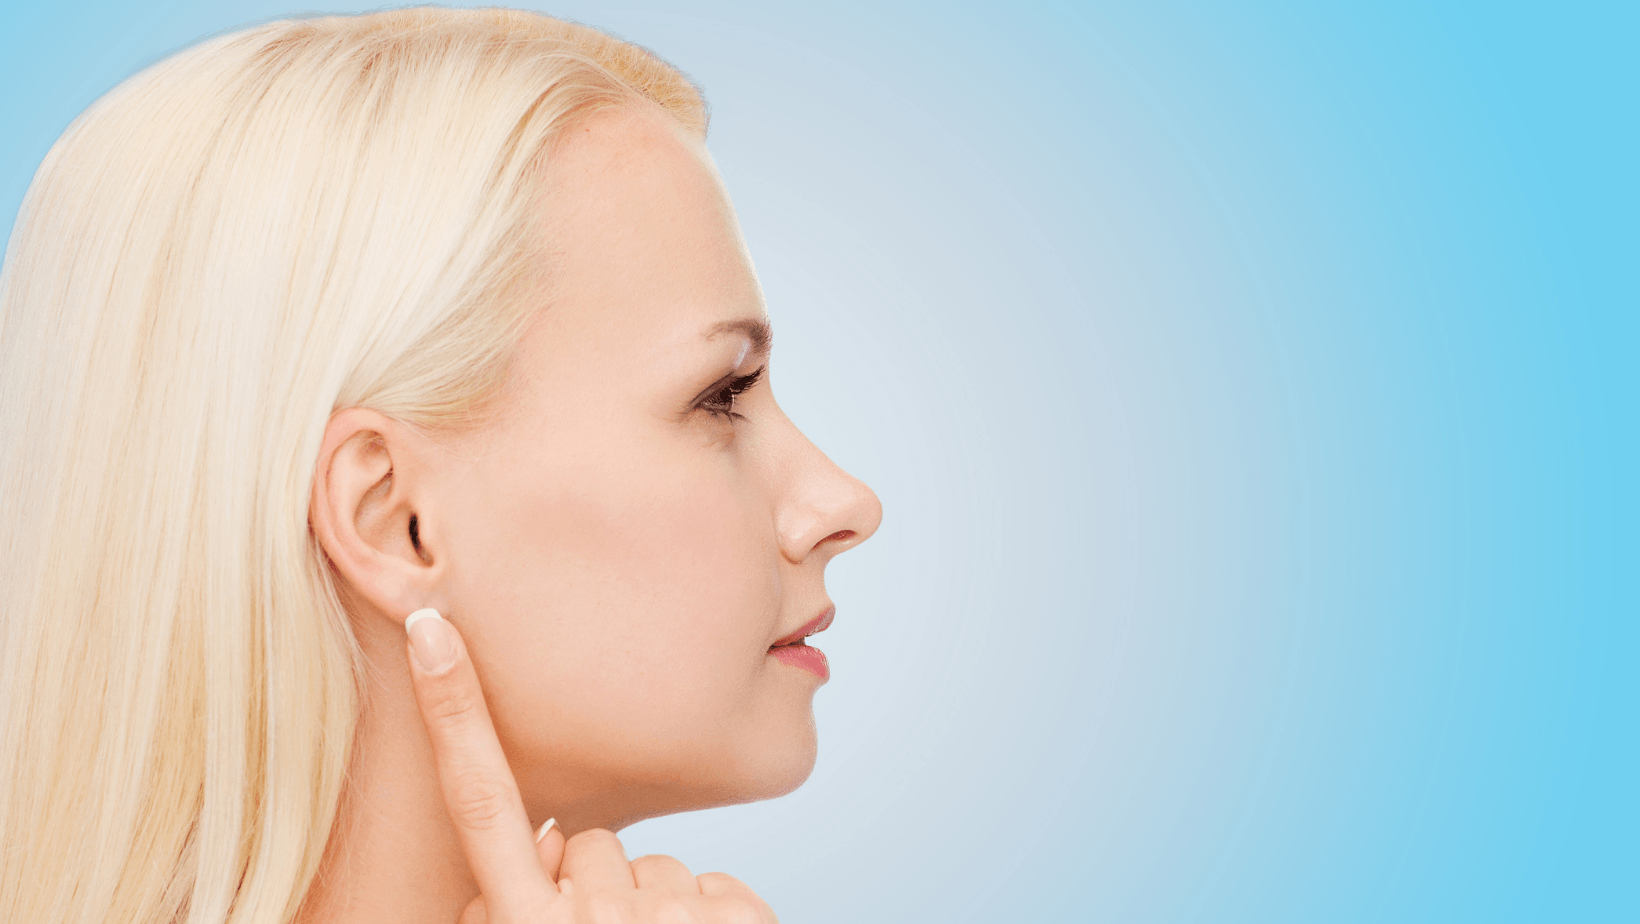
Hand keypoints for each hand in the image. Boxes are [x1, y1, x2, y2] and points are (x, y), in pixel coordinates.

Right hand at [404, 609, 779, 923]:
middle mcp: (582, 920)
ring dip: (662, 911)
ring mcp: (658, 918)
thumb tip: (540, 842)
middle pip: (586, 841)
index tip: (432, 624)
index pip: (478, 803)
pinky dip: (721, 923)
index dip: (453, 713)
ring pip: (657, 865)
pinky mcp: (727, 919)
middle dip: (596, 885)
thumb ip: (519, 907)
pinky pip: (719, 888)